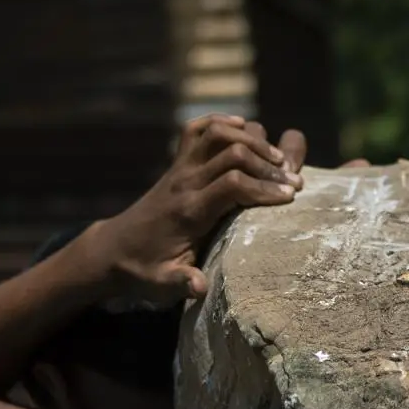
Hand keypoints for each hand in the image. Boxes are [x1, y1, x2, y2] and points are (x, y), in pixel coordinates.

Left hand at [93, 115, 308, 302]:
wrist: (113, 250)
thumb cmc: (144, 271)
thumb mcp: (161, 285)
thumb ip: (182, 283)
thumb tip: (200, 286)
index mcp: (188, 211)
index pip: (232, 184)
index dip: (265, 187)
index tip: (290, 198)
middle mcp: (185, 182)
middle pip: (232, 152)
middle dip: (269, 165)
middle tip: (295, 183)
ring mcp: (179, 168)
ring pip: (218, 132)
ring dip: (253, 140)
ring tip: (278, 161)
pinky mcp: (176, 163)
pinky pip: (198, 128)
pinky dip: (223, 121)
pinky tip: (246, 130)